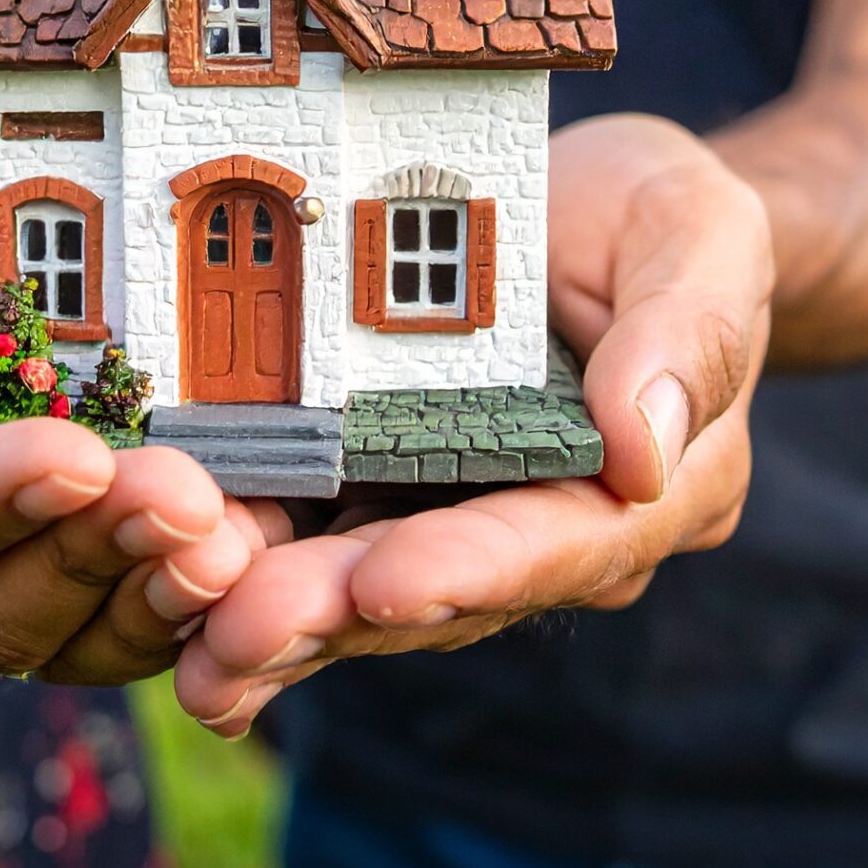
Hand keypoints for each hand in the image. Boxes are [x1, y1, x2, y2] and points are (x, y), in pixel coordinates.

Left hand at [174, 115, 769, 733]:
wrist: (593, 217)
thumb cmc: (659, 221)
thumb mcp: (700, 232)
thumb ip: (684, 332)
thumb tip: (643, 450)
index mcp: (644, 492)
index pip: (555, 543)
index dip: (469, 570)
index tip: (387, 583)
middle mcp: (546, 536)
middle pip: (438, 593)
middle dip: (336, 617)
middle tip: (239, 634)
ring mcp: (454, 525)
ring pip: (361, 594)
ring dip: (276, 624)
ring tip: (193, 650)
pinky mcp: (378, 499)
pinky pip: (310, 546)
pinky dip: (244, 575)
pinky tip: (168, 605)